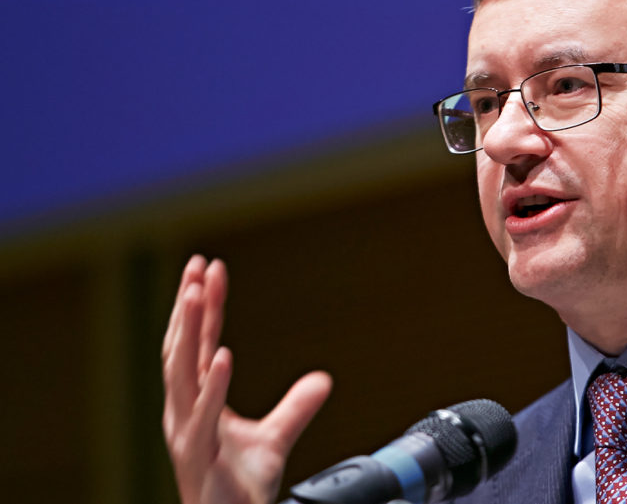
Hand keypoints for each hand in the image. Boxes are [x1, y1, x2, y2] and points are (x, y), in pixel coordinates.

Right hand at [162, 256, 331, 503]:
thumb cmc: (239, 488)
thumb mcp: (274, 440)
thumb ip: (295, 407)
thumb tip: (323, 378)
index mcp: (196, 403)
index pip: (199, 345)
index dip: (205, 307)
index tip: (211, 268)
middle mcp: (184, 413)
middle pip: (183, 350)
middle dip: (188, 307)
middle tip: (198, 265)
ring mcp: (187, 433)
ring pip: (182, 374)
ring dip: (189, 332)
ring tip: (197, 294)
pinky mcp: (199, 456)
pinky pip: (204, 415)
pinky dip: (214, 384)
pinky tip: (223, 354)